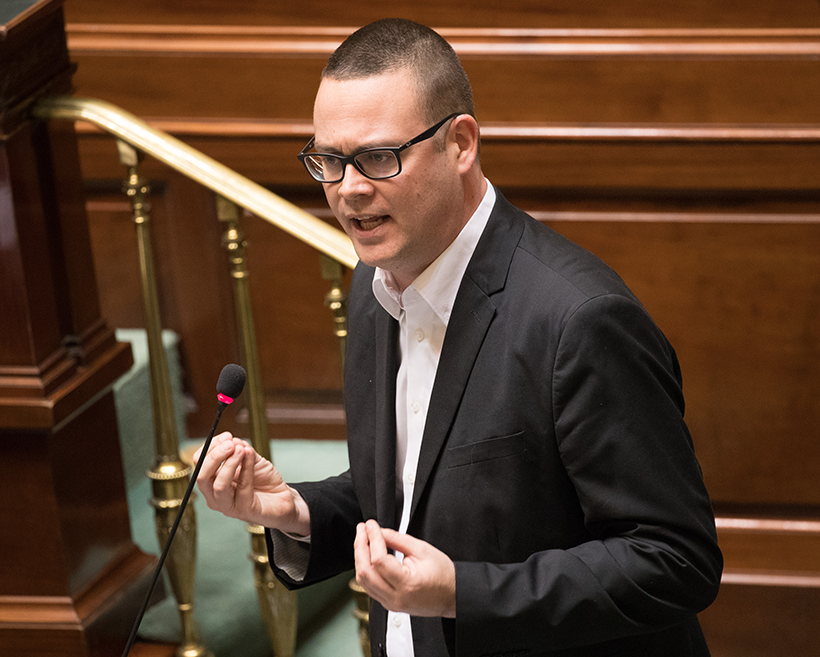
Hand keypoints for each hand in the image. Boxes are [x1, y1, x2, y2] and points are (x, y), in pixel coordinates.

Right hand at [193, 432, 309, 534]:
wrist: (282, 497)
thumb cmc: (263, 479)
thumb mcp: (250, 458)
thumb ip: (240, 450)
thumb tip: (232, 440)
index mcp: (211, 482)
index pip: (199, 464)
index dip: (210, 447)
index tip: (226, 436)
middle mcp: (215, 496)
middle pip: (202, 476)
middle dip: (214, 457)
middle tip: (229, 444)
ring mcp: (228, 506)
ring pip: (219, 485)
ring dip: (230, 464)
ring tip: (241, 450)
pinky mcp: (245, 510)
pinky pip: (243, 488)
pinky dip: (246, 469)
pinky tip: (250, 456)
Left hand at [354, 519, 455, 617]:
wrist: (452, 595)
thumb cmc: (443, 575)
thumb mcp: (423, 550)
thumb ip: (398, 539)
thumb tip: (380, 532)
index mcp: (407, 584)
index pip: (379, 560)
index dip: (373, 539)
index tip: (371, 526)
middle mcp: (396, 597)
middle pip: (365, 572)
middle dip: (360, 546)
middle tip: (362, 529)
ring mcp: (390, 603)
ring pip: (363, 581)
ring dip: (359, 558)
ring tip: (362, 539)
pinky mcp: (388, 604)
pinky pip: (369, 587)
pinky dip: (365, 569)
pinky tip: (366, 555)